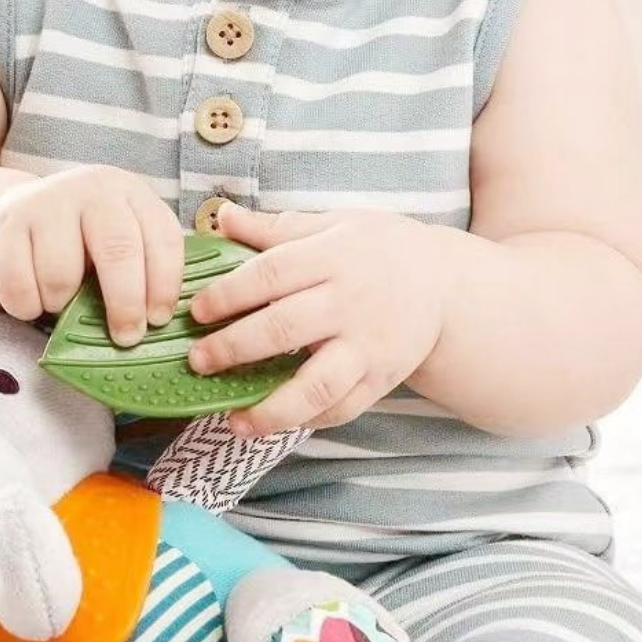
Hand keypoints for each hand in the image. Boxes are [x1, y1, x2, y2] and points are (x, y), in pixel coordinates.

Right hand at [0, 165, 183, 345]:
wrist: (23, 214)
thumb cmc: (83, 242)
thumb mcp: (120, 244)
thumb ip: (140, 273)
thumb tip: (153, 326)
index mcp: (131, 194)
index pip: (160, 238)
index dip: (164, 285)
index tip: (157, 321)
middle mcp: (92, 188)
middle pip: (117, 251)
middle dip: (125, 304)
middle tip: (125, 338)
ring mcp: (46, 201)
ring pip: (61, 275)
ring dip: (61, 305)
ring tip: (60, 302)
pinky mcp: (4, 222)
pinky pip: (18, 285)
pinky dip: (26, 307)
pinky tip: (31, 301)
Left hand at [188, 204, 455, 435]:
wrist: (445, 283)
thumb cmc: (377, 250)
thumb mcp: (333, 225)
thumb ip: (275, 228)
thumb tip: (221, 217)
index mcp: (333, 256)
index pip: (272, 273)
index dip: (230, 294)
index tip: (196, 312)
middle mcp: (350, 302)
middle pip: (284, 330)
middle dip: (234, 349)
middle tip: (197, 362)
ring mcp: (368, 346)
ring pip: (316, 385)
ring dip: (271, 409)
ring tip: (233, 422)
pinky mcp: (381, 379)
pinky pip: (342, 410)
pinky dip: (306, 422)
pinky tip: (272, 424)